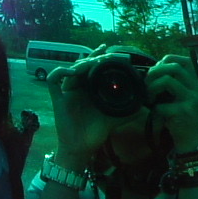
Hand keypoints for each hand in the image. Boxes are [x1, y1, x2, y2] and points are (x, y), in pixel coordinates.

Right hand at [49, 54, 118, 171]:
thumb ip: (128, 111)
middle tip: (104, 58)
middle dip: (93, 59)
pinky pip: (53, 81)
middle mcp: (78, 88)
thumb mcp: (115, 118)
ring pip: (69, 70)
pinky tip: (72, 72)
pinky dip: (60, 72)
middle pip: (82, 65)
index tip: (109, 50)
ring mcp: (67, 93)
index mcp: (90, 90)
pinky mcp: (58, 100)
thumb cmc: (96, 133)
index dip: (98, 56)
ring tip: (91, 63)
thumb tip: (144, 105)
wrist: (83, 148)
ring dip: (80, 64)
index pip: (93, 68)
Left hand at [145, 52, 197, 148]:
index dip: (167, 60)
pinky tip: (155, 115)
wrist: (189, 142)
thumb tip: (151, 71)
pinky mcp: (183, 113)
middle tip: (146, 85)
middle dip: (155, 73)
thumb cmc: (180, 119)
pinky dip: (154, 109)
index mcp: (196, 84)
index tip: (156, 70)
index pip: (185, 61)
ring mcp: (191, 101)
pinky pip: (161, 105)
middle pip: (174, 68)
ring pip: (168, 81)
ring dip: (152, 87)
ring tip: (149, 98)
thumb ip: (171, 85)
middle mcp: (196, 90)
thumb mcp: (179, 99)